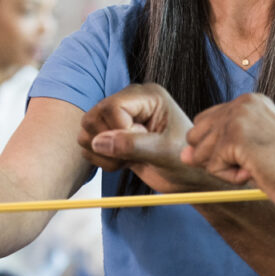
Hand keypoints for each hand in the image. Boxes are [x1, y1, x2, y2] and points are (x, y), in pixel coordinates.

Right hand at [78, 83, 200, 192]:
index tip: (141, 142)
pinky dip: (103, 160)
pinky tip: (125, 162)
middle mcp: (130, 103)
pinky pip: (88, 147)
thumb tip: (99, 141)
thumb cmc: (185, 161)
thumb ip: (133, 145)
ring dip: (104, 154)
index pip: (112, 107)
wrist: (187, 179)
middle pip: (93, 118)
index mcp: (149, 96)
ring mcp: (119, 119)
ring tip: (130, 159)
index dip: (119, 130)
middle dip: (109, 143)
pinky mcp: (112, 136)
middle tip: (135, 153)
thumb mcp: (164, 151)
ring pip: (87, 133)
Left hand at [180, 93, 274, 212]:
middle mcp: (244, 103)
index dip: (218, 148)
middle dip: (217, 157)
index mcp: (250, 102)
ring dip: (225, 169)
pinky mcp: (237, 136)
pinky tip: (256, 172)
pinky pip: (212, 165)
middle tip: (254, 162)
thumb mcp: (248, 154)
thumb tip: (184, 155)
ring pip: (201, 152)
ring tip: (258, 167)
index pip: (205, 123)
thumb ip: (216, 148)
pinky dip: (230, 177)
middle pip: (196, 135)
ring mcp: (240, 117)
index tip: (251, 155)